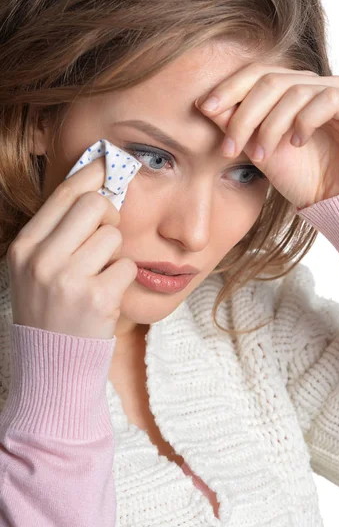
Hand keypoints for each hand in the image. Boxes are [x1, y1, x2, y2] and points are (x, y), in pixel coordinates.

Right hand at [7, 160, 137, 339]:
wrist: (52, 365)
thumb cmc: (50, 311)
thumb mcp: (37, 269)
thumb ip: (59, 231)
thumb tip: (98, 186)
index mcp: (24, 247)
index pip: (64, 195)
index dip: (92, 174)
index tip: (110, 161)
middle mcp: (42, 259)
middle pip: (94, 205)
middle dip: (108, 216)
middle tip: (104, 238)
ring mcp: (68, 279)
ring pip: (114, 236)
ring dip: (114, 255)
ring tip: (97, 277)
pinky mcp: (97, 298)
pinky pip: (126, 266)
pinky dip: (122, 279)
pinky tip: (105, 296)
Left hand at [195, 63, 338, 208]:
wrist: (334, 203)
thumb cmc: (300, 176)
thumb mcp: (259, 151)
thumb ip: (237, 126)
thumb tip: (206, 105)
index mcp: (293, 89)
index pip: (257, 73)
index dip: (229, 88)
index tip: (204, 109)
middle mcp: (317, 85)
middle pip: (271, 80)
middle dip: (244, 115)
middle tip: (229, 147)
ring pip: (295, 90)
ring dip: (271, 125)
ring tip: (262, 155)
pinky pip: (328, 100)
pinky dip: (305, 121)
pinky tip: (296, 143)